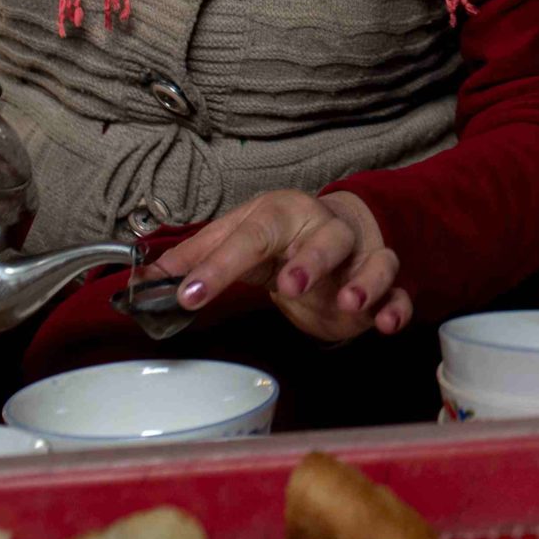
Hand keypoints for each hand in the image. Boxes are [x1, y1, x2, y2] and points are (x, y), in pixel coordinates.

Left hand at [157, 189, 410, 343]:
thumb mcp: (233, 240)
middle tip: (290, 284)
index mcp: (283, 215)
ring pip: (375, 259)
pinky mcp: (383, 286)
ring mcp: (360, 257)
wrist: (334, 231)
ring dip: (364, 280)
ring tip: (349, 302)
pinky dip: (396, 306)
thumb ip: (193, 260)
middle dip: (311, 260)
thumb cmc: (278, 239)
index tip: (189, 295)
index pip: (251, 235)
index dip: (220, 265)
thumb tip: (141, 280)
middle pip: (327, 238)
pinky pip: (398, 292)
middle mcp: (326, 230)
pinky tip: (387, 323)